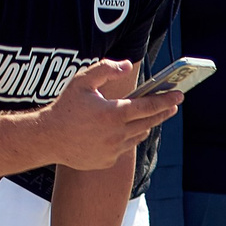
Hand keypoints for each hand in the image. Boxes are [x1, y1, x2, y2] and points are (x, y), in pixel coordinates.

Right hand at [36, 59, 179, 171]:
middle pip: (149, 122)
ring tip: (148, 116)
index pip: (149, 106)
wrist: (46, 139)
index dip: (166, 100)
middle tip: (173, 105)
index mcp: (114, 113)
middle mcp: (117, 134)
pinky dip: (126, 137)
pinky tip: (123, 130)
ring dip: (145, 125)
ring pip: (138, 136)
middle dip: (163, 112)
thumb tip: (126, 65)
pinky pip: (123, 148)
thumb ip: (105, 70)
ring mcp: (113, 150)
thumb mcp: (82, 81)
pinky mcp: (107, 161)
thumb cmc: (64, 108)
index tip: (179, 95)